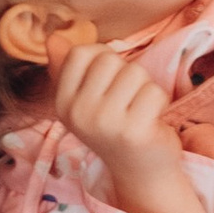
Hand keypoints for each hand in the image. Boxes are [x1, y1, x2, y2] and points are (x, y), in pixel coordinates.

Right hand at [47, 36, 213, 212]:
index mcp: (62, 103)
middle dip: (126, 74)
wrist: (140, 174)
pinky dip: (160, 102)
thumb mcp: (86, 100)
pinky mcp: (133, 131)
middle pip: (109, 59)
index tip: (109, 85)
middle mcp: (78, 113)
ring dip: (145, 88)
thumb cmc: (116, 129)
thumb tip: (54, 38)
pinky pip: (154, 91)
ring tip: (139, 111)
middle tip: (127, 102)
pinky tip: (151, 121)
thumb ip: (69, 68)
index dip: (103, 59)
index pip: (80, 53)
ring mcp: (104, 123)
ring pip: (135, 72)